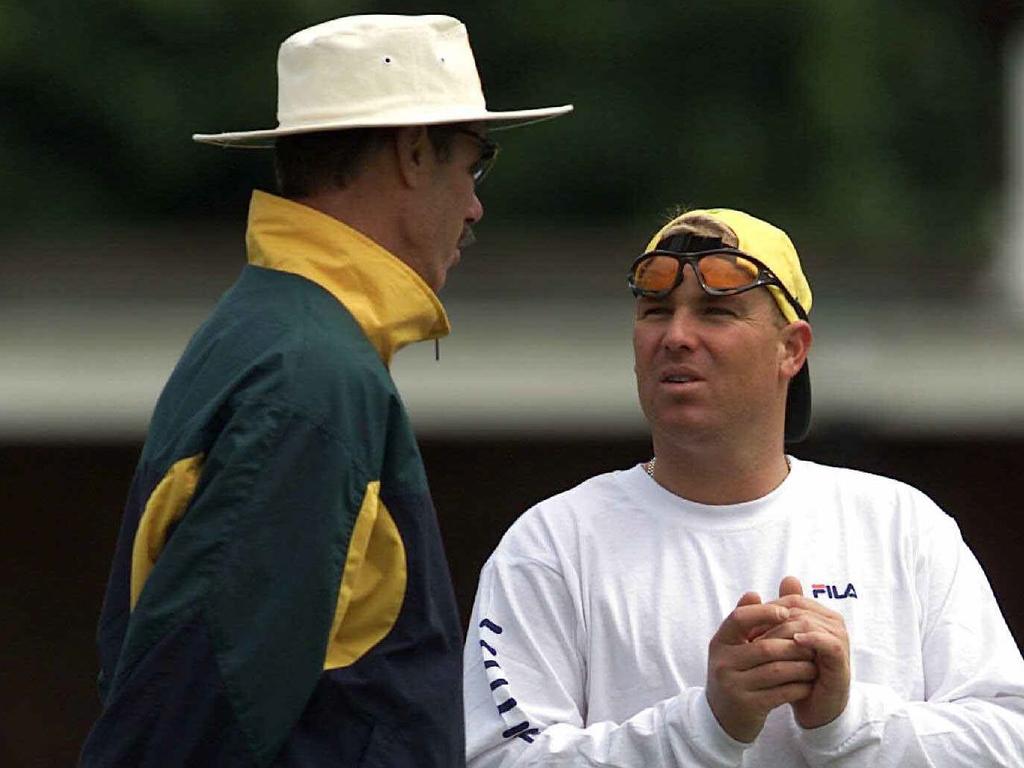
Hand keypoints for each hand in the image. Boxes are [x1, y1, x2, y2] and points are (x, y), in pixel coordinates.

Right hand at [705, 591, 817, 742]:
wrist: (721, 717)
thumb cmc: (734, 675)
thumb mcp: (732, 648)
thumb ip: (745, 622)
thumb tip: (754, 594)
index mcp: (720, 642)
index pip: (739, 618)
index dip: (763, 613)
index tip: (786, 612)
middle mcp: (723, 662)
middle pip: (765, 646)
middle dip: (794, 645)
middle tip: (814, 643)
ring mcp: (733, 685)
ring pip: (777, 671)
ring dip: (801, 667)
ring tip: (816, 664)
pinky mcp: (747, 706)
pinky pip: (780, 693)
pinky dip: (798, 688)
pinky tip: (808, 685)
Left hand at [757, 577, 850, 729]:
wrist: (813, 706)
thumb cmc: (796, 672)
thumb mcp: (780, 644)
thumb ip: (770, 620)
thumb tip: (753, 592)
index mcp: (818, 614)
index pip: (791, 601)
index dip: (768, 610)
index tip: (746, 625)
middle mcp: (832, 622)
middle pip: (798, 610)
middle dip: (771, 621)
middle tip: (750, 636)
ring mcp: (839, 637)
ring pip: (808, 624)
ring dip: (782, 633)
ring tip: (760, 645)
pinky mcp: (841, 656)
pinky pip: (827, 642)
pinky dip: (810, 640)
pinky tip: (793, 644)